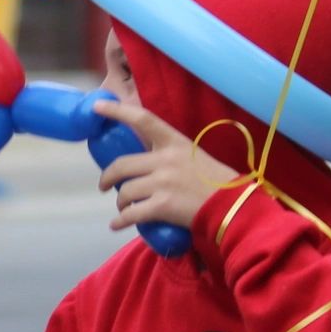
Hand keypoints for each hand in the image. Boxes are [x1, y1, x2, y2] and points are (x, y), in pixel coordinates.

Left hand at [93, 99, 239, 233]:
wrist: (233, 206)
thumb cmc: (216, 181)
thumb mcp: (192, 156)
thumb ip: (169, 155)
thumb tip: (144, 162)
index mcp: (174, 142)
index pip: (143, 119)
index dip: (117, 111)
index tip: (97, 107)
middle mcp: (165, 160)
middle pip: (121, 165)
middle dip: (108, 177)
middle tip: (104, 185)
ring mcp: (162, 183)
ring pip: (125, 192)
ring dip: (121, 202)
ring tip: (124, 208)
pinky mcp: (162, 206)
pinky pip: (131, 214)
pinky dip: (120, 221)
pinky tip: (117, 225)